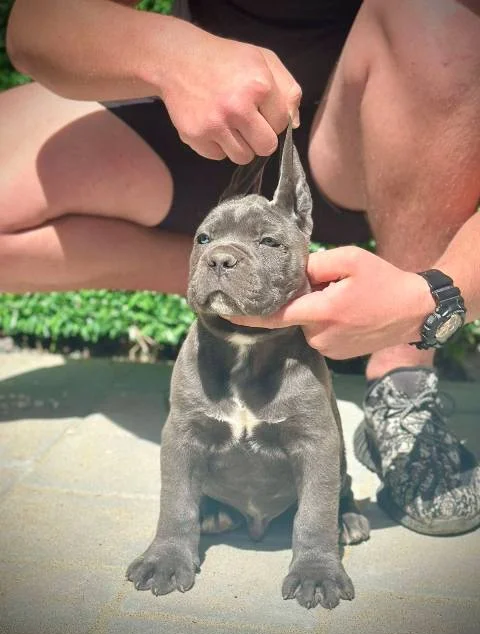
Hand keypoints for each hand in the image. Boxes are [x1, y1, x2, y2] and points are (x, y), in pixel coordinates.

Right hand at [159, 20, 301, 163]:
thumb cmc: (226, 60)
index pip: (282, 124)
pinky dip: (217, 146)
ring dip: (240, 145)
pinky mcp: (195, 136)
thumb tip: (294, 123)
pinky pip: (218, 156)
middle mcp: (237, 107)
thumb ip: (287, 89)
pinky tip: (212, 125)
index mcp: (260, 85)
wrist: (177, 59)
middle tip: (248, 123)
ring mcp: (214, 124)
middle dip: (260, 138)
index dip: (272, 118)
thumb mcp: (263, 60)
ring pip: (243, 157)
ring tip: (230, 125)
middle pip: (266, 147)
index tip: (260, 108)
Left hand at [227, 247, 433, 358]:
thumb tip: (290, 271)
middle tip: (324, 284)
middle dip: (300, 299)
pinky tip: (344, 312)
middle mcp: (320, 336)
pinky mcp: (336, 355)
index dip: (248, 316)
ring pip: (305, 325)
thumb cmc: (383, 281)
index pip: (275, 317)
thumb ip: (315, 263)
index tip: (224, 312)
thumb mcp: (350, 259)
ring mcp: (328, 349)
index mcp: (322, 313)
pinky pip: (317, 334)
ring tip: (340, 298)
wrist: (414, 311)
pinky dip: (322, 321)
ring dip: (312, 310)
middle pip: (293, 315)